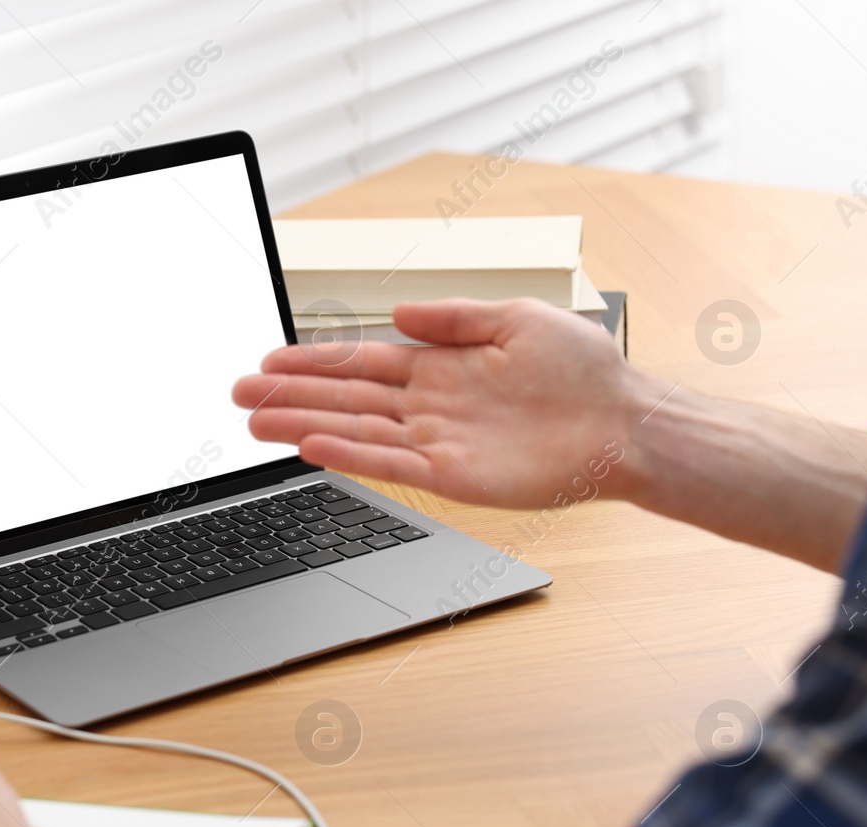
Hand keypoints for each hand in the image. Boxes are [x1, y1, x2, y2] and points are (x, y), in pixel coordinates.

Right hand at [234, 299, 662, 509]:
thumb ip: (453, 316)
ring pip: (354, 431)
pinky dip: (349, 456)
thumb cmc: (586, 373)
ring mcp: (437, 442)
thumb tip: (401, 310)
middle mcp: (430, 405)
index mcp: (442, 365)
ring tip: (256, 423)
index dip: (314, 360)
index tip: (270, 359)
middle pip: (345, 397)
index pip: (362, 361)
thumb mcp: (517, 317)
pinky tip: (311, 447)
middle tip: (238, 393)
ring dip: (303, 425)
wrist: (628, 424)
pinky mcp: (452, 476)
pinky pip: (388, 465)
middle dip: (290, 394)